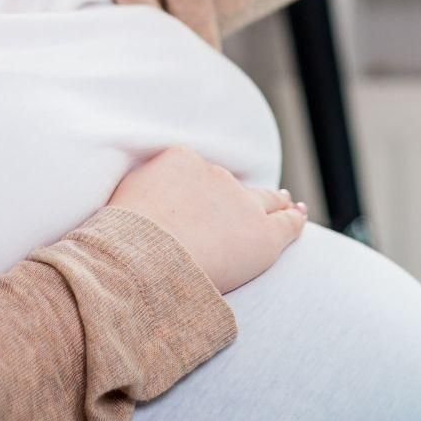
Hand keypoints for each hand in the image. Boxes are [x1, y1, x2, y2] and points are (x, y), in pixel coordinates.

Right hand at [105, 145, 308, 293]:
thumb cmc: (122, 238)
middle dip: (242, 192)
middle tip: (254, 194)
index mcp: (180, 161)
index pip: (199, 173)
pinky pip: (287, 223)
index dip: (204, 189)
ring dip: (276, 202)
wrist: (144, 259)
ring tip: (288, 202)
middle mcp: (214, 175)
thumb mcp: (121, 198)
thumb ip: (139, 191)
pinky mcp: (263, 235)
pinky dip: (295, 218)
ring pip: (265, 200)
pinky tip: (300, 216)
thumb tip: (141, 196)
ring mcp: (241, 203)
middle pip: (233, 184)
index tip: (205, 199)